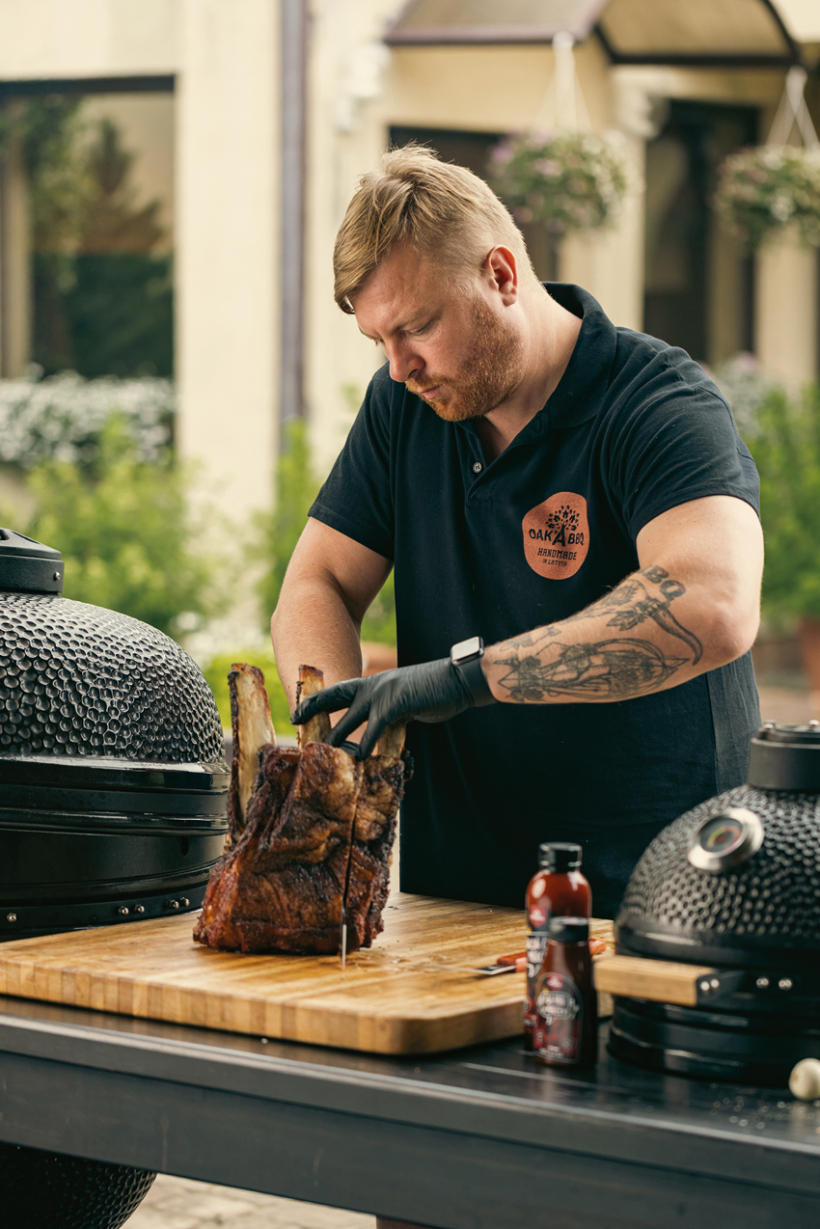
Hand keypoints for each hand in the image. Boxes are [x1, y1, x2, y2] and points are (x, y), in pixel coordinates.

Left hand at [292, 658, 482, 758]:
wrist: (456, 681)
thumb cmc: (434, 690)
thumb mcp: (405, 698)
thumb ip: (389, 711)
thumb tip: (383, 728)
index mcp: (373, 683)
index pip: (337, 691)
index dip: (316, 702)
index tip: (298, 714)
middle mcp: (372, 686)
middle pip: (334, 701)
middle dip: (315, 717)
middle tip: (298, 733)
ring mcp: (382, 694)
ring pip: (350, 719)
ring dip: (337, 740)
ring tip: (324, 757)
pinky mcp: (395, 705)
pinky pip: (374, 729)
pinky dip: (367, 745)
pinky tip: (361, 759)